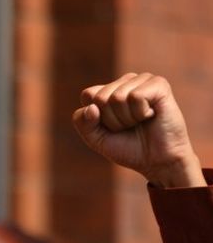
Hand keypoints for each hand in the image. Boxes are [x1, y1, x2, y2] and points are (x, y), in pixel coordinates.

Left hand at [72, 73, 205, 187]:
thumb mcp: (96, 139)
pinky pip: (135, 97)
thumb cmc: (128, 148)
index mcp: (108, 90)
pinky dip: (140, 113)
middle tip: (128, 127)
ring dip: (127, 119)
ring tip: (140, 122)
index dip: (95, 118)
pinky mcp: (159, 84)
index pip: (88, 95)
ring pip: (117, 97)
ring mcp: (142, 80)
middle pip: (101, 98)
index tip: (111, 127)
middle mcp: (124, 82)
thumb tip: (92, 107)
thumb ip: (83, 123)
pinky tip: (151, 115)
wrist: (158, 161)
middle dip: (112, 120)